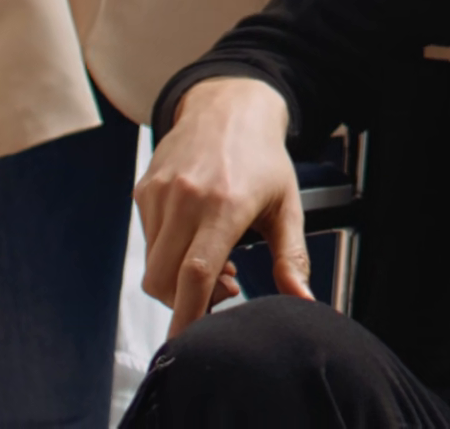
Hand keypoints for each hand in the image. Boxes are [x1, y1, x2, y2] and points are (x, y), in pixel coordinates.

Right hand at [135, 77, 311, 336]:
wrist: (229, 104)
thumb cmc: (262, 156)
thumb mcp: (287, 205)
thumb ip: (292, 258)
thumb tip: (304, 303)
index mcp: (225, 204)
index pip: (195, 274)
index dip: (189, 317)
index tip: (189, 344)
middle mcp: (187, 197)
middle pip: (164, 280)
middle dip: (186, 303)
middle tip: (223, 289)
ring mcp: (161, 192)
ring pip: (153, 265)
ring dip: (177, 279)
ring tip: (214, 259)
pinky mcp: (145, 189)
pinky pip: (147, 241)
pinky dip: (167, 254)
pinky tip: (195, 237)